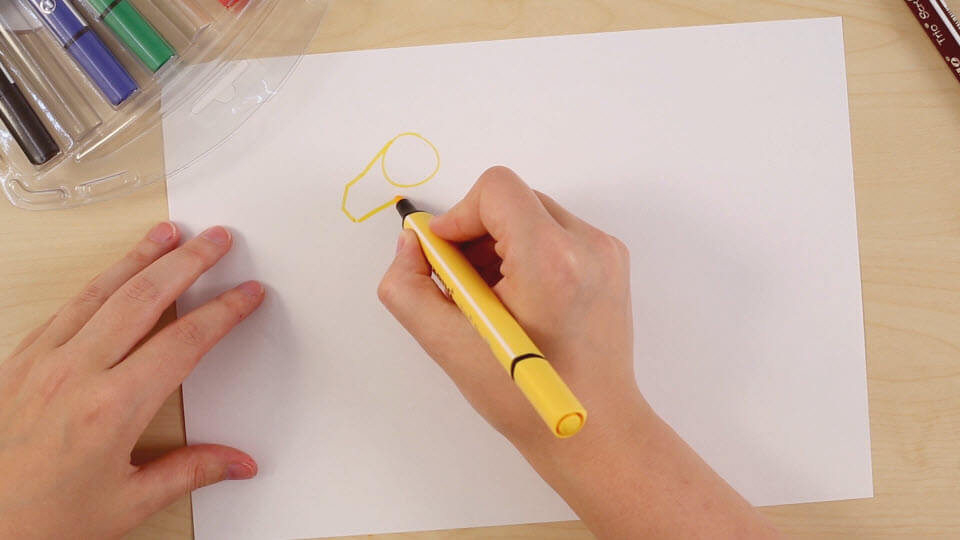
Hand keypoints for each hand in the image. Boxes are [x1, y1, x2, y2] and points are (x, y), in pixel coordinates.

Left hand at [0, 223, 263, 538]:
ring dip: (138, 257)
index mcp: (112, 408)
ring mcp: (40, 363)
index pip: (184, 341)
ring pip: (99, 291)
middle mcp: (75, 374)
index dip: (223, 312)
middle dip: (188, 262)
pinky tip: (109, 275)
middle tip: (215, 239)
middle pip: (144, 298)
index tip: (246, 294)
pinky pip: (64, 308)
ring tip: (166, 233)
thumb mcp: (126, 504)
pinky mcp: (16, 364)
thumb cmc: (38, 523)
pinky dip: (95, 283)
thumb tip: (237, 463)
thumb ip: (188, 472)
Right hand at [379, 167, 779, 538]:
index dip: (458, 217)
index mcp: (550, 260)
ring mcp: (605, 252)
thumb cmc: (526, 401)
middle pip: (512, 200)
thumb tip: (410, 243)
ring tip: (494, 300)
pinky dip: (528, 254)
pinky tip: (522, 301)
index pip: (495, 190)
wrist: (594, 430)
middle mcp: (586, 245)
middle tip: (465, 288)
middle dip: (477, 235)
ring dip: (501, 245)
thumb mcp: (448, 346)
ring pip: (532, 214)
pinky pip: (556, 233)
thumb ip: (408, 286)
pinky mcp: (611, 261)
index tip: (445, 258)